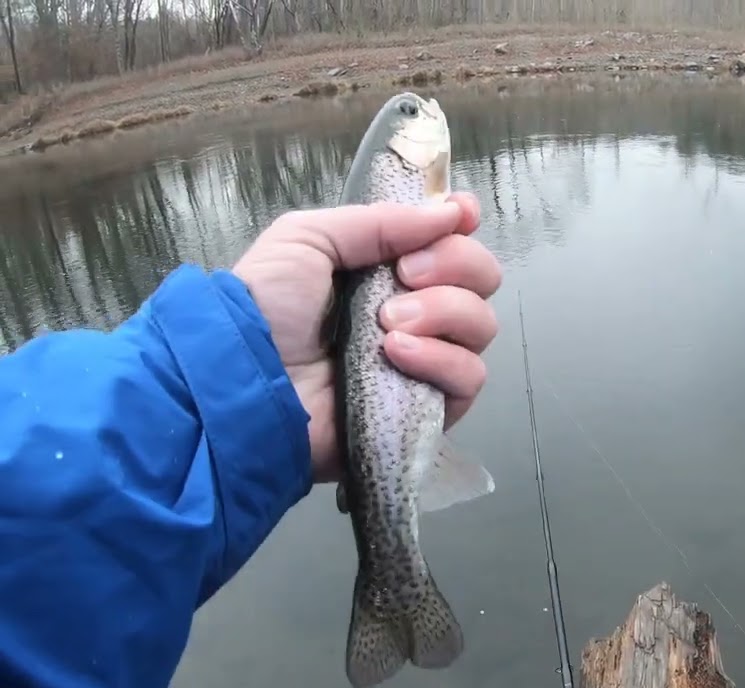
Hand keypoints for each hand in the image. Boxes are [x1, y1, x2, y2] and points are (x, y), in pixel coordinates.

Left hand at [231, 194, 501, 481]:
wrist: (250, 377)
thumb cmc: (269, 306)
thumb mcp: (308, 238)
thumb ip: (379, 221)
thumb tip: (453, 211)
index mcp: (390, 267)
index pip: (454, 240)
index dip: (463, 223)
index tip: (462, 214)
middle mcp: (420, 309)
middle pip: (482, 276)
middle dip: (453, 263)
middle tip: (405, 274)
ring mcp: (430, 359)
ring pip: (481, 324)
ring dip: (442, 311)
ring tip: (387, 324)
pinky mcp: (432, 406)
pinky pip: (469, 375)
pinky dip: (440, 359)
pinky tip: (396, 354)